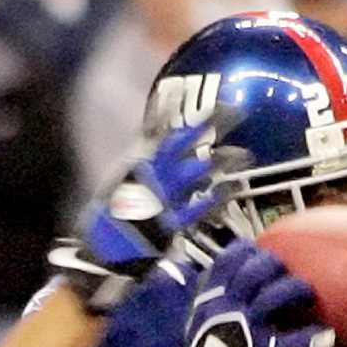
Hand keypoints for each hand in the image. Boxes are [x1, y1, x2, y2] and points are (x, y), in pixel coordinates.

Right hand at [49, 120, 243, 313]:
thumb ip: (142, 159)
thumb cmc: (111, 216)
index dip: (181, 110)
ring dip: (221, 160)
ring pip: (196, 171)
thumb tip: (157, 136)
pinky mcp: (170, 224)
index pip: (162, 128)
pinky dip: (218, 197)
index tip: (196, 97)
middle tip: (236, 110)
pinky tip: (234, 188)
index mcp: (137, 161)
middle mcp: (150, 174)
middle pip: (184, 141)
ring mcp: (161, 198)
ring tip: (245, 154)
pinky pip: (198, 207)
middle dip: (210, 123)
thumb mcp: (123, 179)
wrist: (100, 249)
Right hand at [178, 241, 333, 346]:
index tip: (260, 251)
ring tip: (308, 294)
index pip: (227, 261)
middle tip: (287, 272)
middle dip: (275, 264)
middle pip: (254, 270)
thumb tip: (237, 293)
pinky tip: (327, 337)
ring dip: (296, 289)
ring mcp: (245, 332)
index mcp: (211, 301)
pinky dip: (312, 339)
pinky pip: (292, 344)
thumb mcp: (202, 331)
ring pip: (274, 296)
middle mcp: (227, 310)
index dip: (247, 251)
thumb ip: (218, 310)